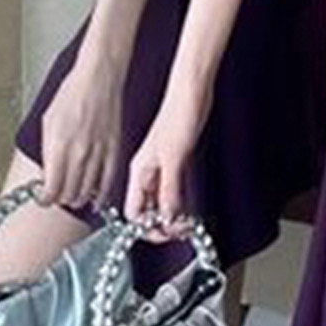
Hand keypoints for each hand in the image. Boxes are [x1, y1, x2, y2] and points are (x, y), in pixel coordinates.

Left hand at [39, 54, 123, 210]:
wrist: (99, 77)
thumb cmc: (73, 92)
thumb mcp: (47, 120)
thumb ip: (47, 150)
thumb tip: (48, 171)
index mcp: (59, 145)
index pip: (52, 188)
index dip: (46, 199)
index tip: (44, 198)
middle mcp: (79, 152)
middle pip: (70, 194)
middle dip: (61, 199)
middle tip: (57, 197)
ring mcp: (99, 152)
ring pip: (88, 191)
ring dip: (78, 199)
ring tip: (73, 197)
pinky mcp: (115, 149)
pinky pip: (109, 181)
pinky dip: (101, 194)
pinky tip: (96, 197)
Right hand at [124, 78, 212, 229]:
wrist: (192, 93)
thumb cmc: (180, 116)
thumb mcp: (175, 158)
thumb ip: (169, 190)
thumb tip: (167, 218)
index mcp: (139, 172)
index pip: (133, 213)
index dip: (147, 228)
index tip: (167, 232)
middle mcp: (147, 173)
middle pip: (146, 212)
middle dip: (161, 225)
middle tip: (181, 230)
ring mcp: (161, 168)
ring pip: (160, 204)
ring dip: (172, 217)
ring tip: (187, 223)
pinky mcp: (175, 162)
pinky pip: (172, 192)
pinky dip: (179, 204)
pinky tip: (189, 208)